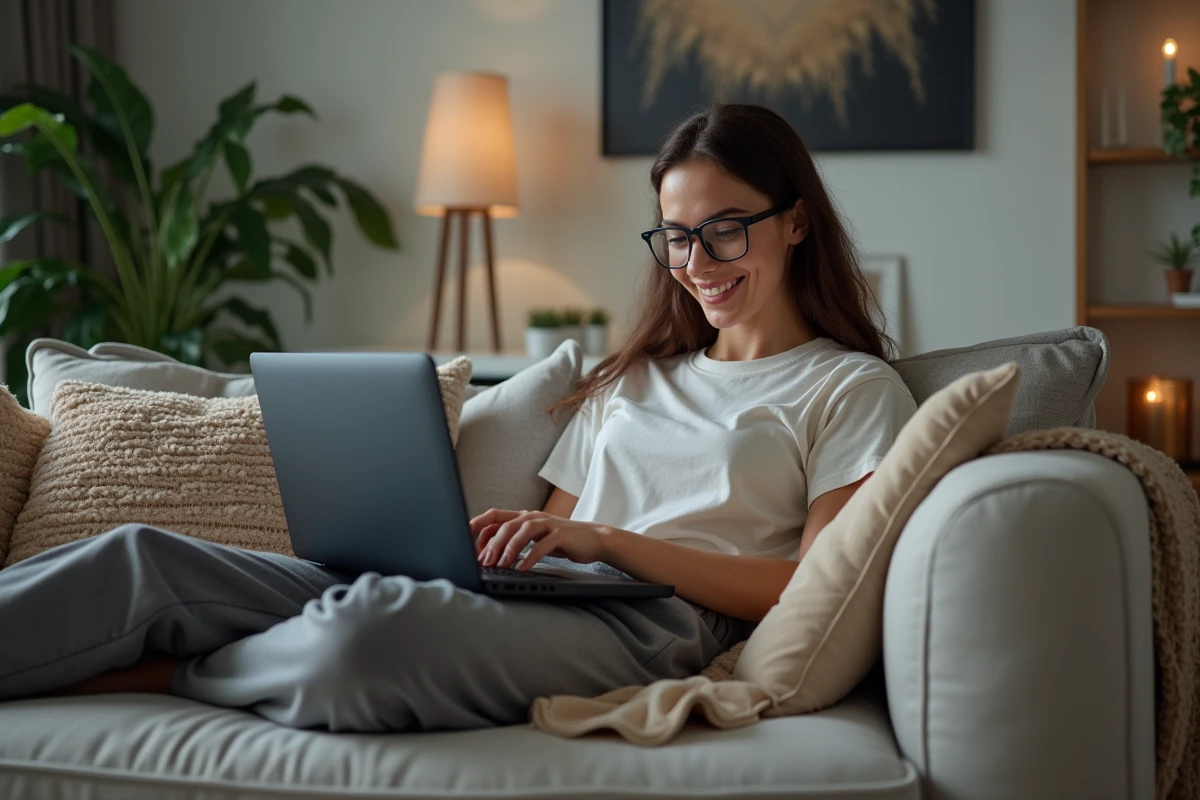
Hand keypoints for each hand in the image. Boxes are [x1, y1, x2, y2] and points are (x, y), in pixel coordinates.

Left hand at [469, 508, 608, 570]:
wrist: (594, 539)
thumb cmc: (561, 540)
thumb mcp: (535, 538)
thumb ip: (516, 540)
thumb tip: (488, 553)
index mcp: (523, 516)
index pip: (494, 517)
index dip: (478, 528)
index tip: (466, 545)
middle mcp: (533, 517)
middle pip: (504, 525)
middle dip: (491, 544)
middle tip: (483, 562)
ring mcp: (547, 523)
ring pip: (520, 531)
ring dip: (507, 549)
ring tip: (500, 565)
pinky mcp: (560, 534)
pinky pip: (541, 545)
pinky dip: (529, 557)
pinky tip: (521, 568)